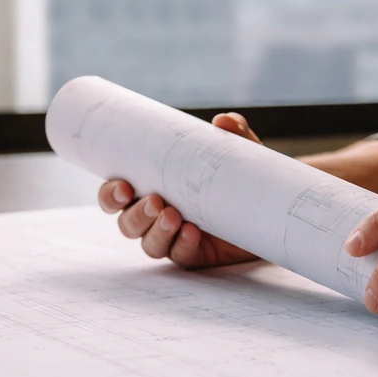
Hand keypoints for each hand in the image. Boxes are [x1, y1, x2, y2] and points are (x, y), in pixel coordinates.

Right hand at [97, 113, 259, 268]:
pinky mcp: (194, 254)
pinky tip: (192, 232)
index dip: (110, 195)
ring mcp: (173, 238)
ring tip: (174, 216)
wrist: (267, 208)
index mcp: (151, 188)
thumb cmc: (238, 175)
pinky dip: (182, 245)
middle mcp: (155, 217)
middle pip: (127, 224)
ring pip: (149, 244)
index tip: (122, 186)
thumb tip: (224, 120)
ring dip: (156, 231)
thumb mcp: (236, 151)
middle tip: (155, 201)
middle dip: (135, 215)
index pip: (116, 196)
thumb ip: (232, 133)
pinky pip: (180, 256)